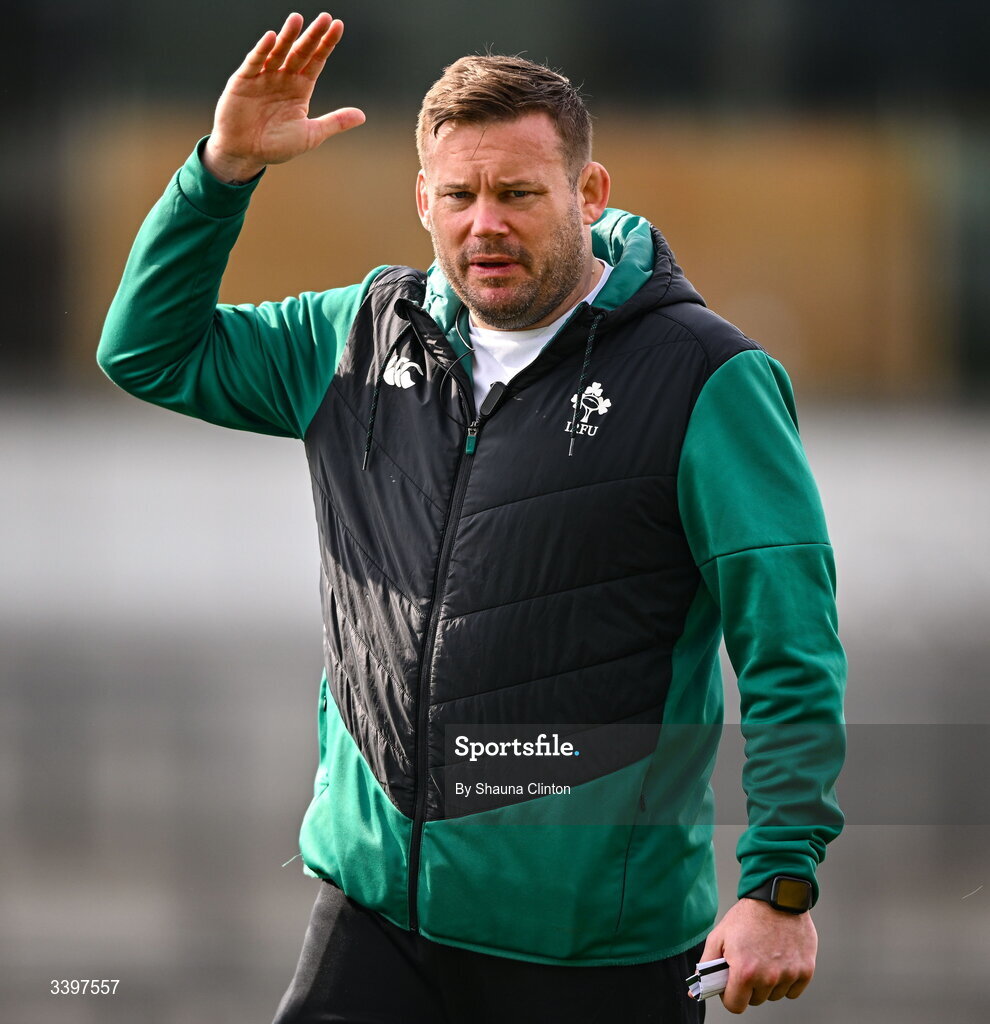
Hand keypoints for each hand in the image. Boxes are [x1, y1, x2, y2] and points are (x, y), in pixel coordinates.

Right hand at [203, 12, 364, 182]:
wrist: (246, 155)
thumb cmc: (277, 146)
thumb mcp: (311, 135)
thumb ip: (335, 122)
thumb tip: (362, 116)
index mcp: (300, 88)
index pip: (316, 61)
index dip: (326, 44)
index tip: (338, 26)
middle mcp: (283, 78)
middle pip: (300, 52)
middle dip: (312, 36)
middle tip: (325, 17)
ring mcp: (263, 77)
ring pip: (278, 52)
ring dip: (288, 36)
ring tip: (297, 19)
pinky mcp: (242, 81)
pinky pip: (254, 63)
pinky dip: (261, 50)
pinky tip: (271, 37)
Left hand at [698, 898, 817, 1013]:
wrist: (777, 897)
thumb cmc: (746, 916)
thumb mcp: (719, 936)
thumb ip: (706, 966)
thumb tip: (695, 991)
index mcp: (744, 971)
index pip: (736, 1005)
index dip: (730, 995)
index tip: (731, 984)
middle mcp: (768, 977)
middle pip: (755, 1000)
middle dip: (749, 986)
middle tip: (749, 962)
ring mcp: (789, 975)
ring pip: (774, 996)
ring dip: (768, 983)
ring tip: (764, 957)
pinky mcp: (806, 971)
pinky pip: (793, 991)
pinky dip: (786, 981)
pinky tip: (780, 960)